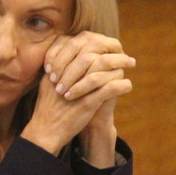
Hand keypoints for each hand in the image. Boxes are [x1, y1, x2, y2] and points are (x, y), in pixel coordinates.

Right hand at [22, 31, 133, 162]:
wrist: (45, 132)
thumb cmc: (48, 109)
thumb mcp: (48, 84)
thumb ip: (60, 70)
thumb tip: (76, 58)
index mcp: (56, 68)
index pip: (76, 45)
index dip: (95, 42)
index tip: (108, 45)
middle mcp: (65, 74)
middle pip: (90, 53)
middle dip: (111, 51)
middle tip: (125, 53)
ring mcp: (76, 88)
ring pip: (102, 67)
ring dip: (120, 63)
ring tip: (131, 64)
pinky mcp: (86, 104)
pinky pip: (108, 89)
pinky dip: (120, 86)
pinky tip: (128, 86)